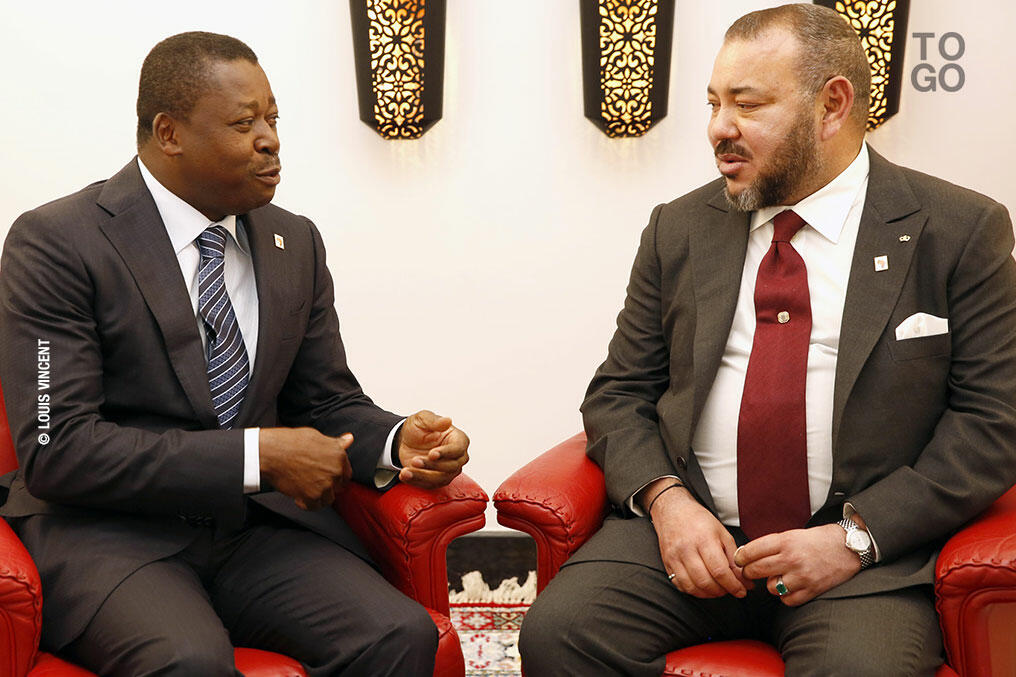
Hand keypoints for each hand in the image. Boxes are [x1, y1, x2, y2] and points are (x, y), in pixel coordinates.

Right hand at [259, 427, 352, 510]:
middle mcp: (335, 471)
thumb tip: (349, 439)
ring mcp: (325, 485)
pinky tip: (298, 495)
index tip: (326, 476)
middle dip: (328, 486)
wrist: (271, 453)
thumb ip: (334, 443)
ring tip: (304, 487)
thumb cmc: (290, 442)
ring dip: (318, 496)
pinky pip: (315, 507)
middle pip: (338, 487)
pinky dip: (306, 504)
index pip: (346, 473)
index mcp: (338, 455)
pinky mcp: (312, 497)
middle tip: (312, 481)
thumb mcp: (316, 437)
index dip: (336, 476)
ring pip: (328, 498)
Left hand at [397, 410, 468, 488]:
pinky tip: (404, 475)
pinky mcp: (437, 480)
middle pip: (451, 466)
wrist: (406, 440)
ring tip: (406, 471)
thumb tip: (448, 421)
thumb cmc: (419, 427)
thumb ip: (435, 420)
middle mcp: (458, 457)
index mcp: (459, 439)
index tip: (432, 454)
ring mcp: (448, 471)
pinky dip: (416, 482)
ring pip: (440, 479)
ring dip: (422, 476)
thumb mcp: (423, 418)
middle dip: (432, 466)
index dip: (446, 453)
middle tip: (415, 460)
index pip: (458, 449)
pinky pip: (429, 485)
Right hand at [645, 479, 751, 598]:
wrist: (673, 511)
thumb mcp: (722, 534)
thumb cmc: (699, 520)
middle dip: (722, 591)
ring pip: (692, 587)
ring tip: (718, 589)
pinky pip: (681, 585)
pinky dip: (694, 591)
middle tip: (730, 589)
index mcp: (704, 539)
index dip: (733, 585)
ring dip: (708, 594)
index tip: (742, 591)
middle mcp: (687, 549)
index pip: (720, 571)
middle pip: (706, 581)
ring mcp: (674, 558)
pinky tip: (702, 586)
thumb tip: (745, 581)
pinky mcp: (667, 563)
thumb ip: (733, 558)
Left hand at [733, 524, 860, 605]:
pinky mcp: (811, 590)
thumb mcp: (793, 534)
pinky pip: (787, 600)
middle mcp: (791, 559)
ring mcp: (802, 576)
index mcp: (785, 541)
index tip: (738, 560)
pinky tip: (789, 587)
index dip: (740, 557)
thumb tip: (748, 554)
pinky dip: (785, 596)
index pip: (751, 551)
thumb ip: (773, 545)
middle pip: (756, 570)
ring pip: (770, 587)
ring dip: (770, 584)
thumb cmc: (819, 540)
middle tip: (750, 572)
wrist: (848, 547)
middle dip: (749, 572)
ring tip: (777, 578)